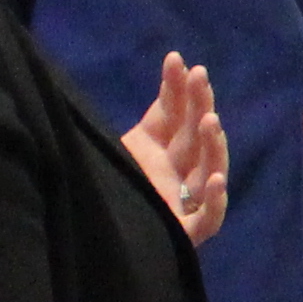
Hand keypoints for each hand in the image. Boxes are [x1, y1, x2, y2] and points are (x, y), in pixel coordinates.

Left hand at [116, 53, 224, 243]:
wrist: (87, 241)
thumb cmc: (97, 190)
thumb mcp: (108, 146)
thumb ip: (124, 119)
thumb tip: (142, 74)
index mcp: (153, 150)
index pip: (170, 115)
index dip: (175, 89)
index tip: (177, 60)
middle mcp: (172, 172)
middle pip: (192, 136)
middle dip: (199, 104)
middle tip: (199, 77)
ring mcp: (181, 202)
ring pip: (207, 170)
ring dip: (212, 144)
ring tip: (209, 119)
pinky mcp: (185, 233)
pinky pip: (208, 219)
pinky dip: (214, 200)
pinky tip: (215, 179)